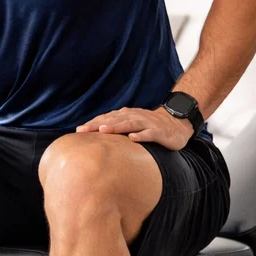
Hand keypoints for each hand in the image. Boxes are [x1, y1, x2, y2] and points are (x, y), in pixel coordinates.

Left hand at [76, 106, 192, 150]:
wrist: (176, 123)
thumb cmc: (149, 126)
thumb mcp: (131, 125)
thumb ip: (116, 129)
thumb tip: (94, 139)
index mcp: (126, 116)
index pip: (107, 118)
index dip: (93, 123)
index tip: (78, 131)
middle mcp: (134, 117)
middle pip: (114, 120)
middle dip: (98, 125)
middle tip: (84, 131)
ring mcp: (147, 123)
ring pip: (130, 124)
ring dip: (116, 127)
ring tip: (104, 130)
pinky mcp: (159, 132)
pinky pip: (149, 133)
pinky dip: (141, 135)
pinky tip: (133, 139)